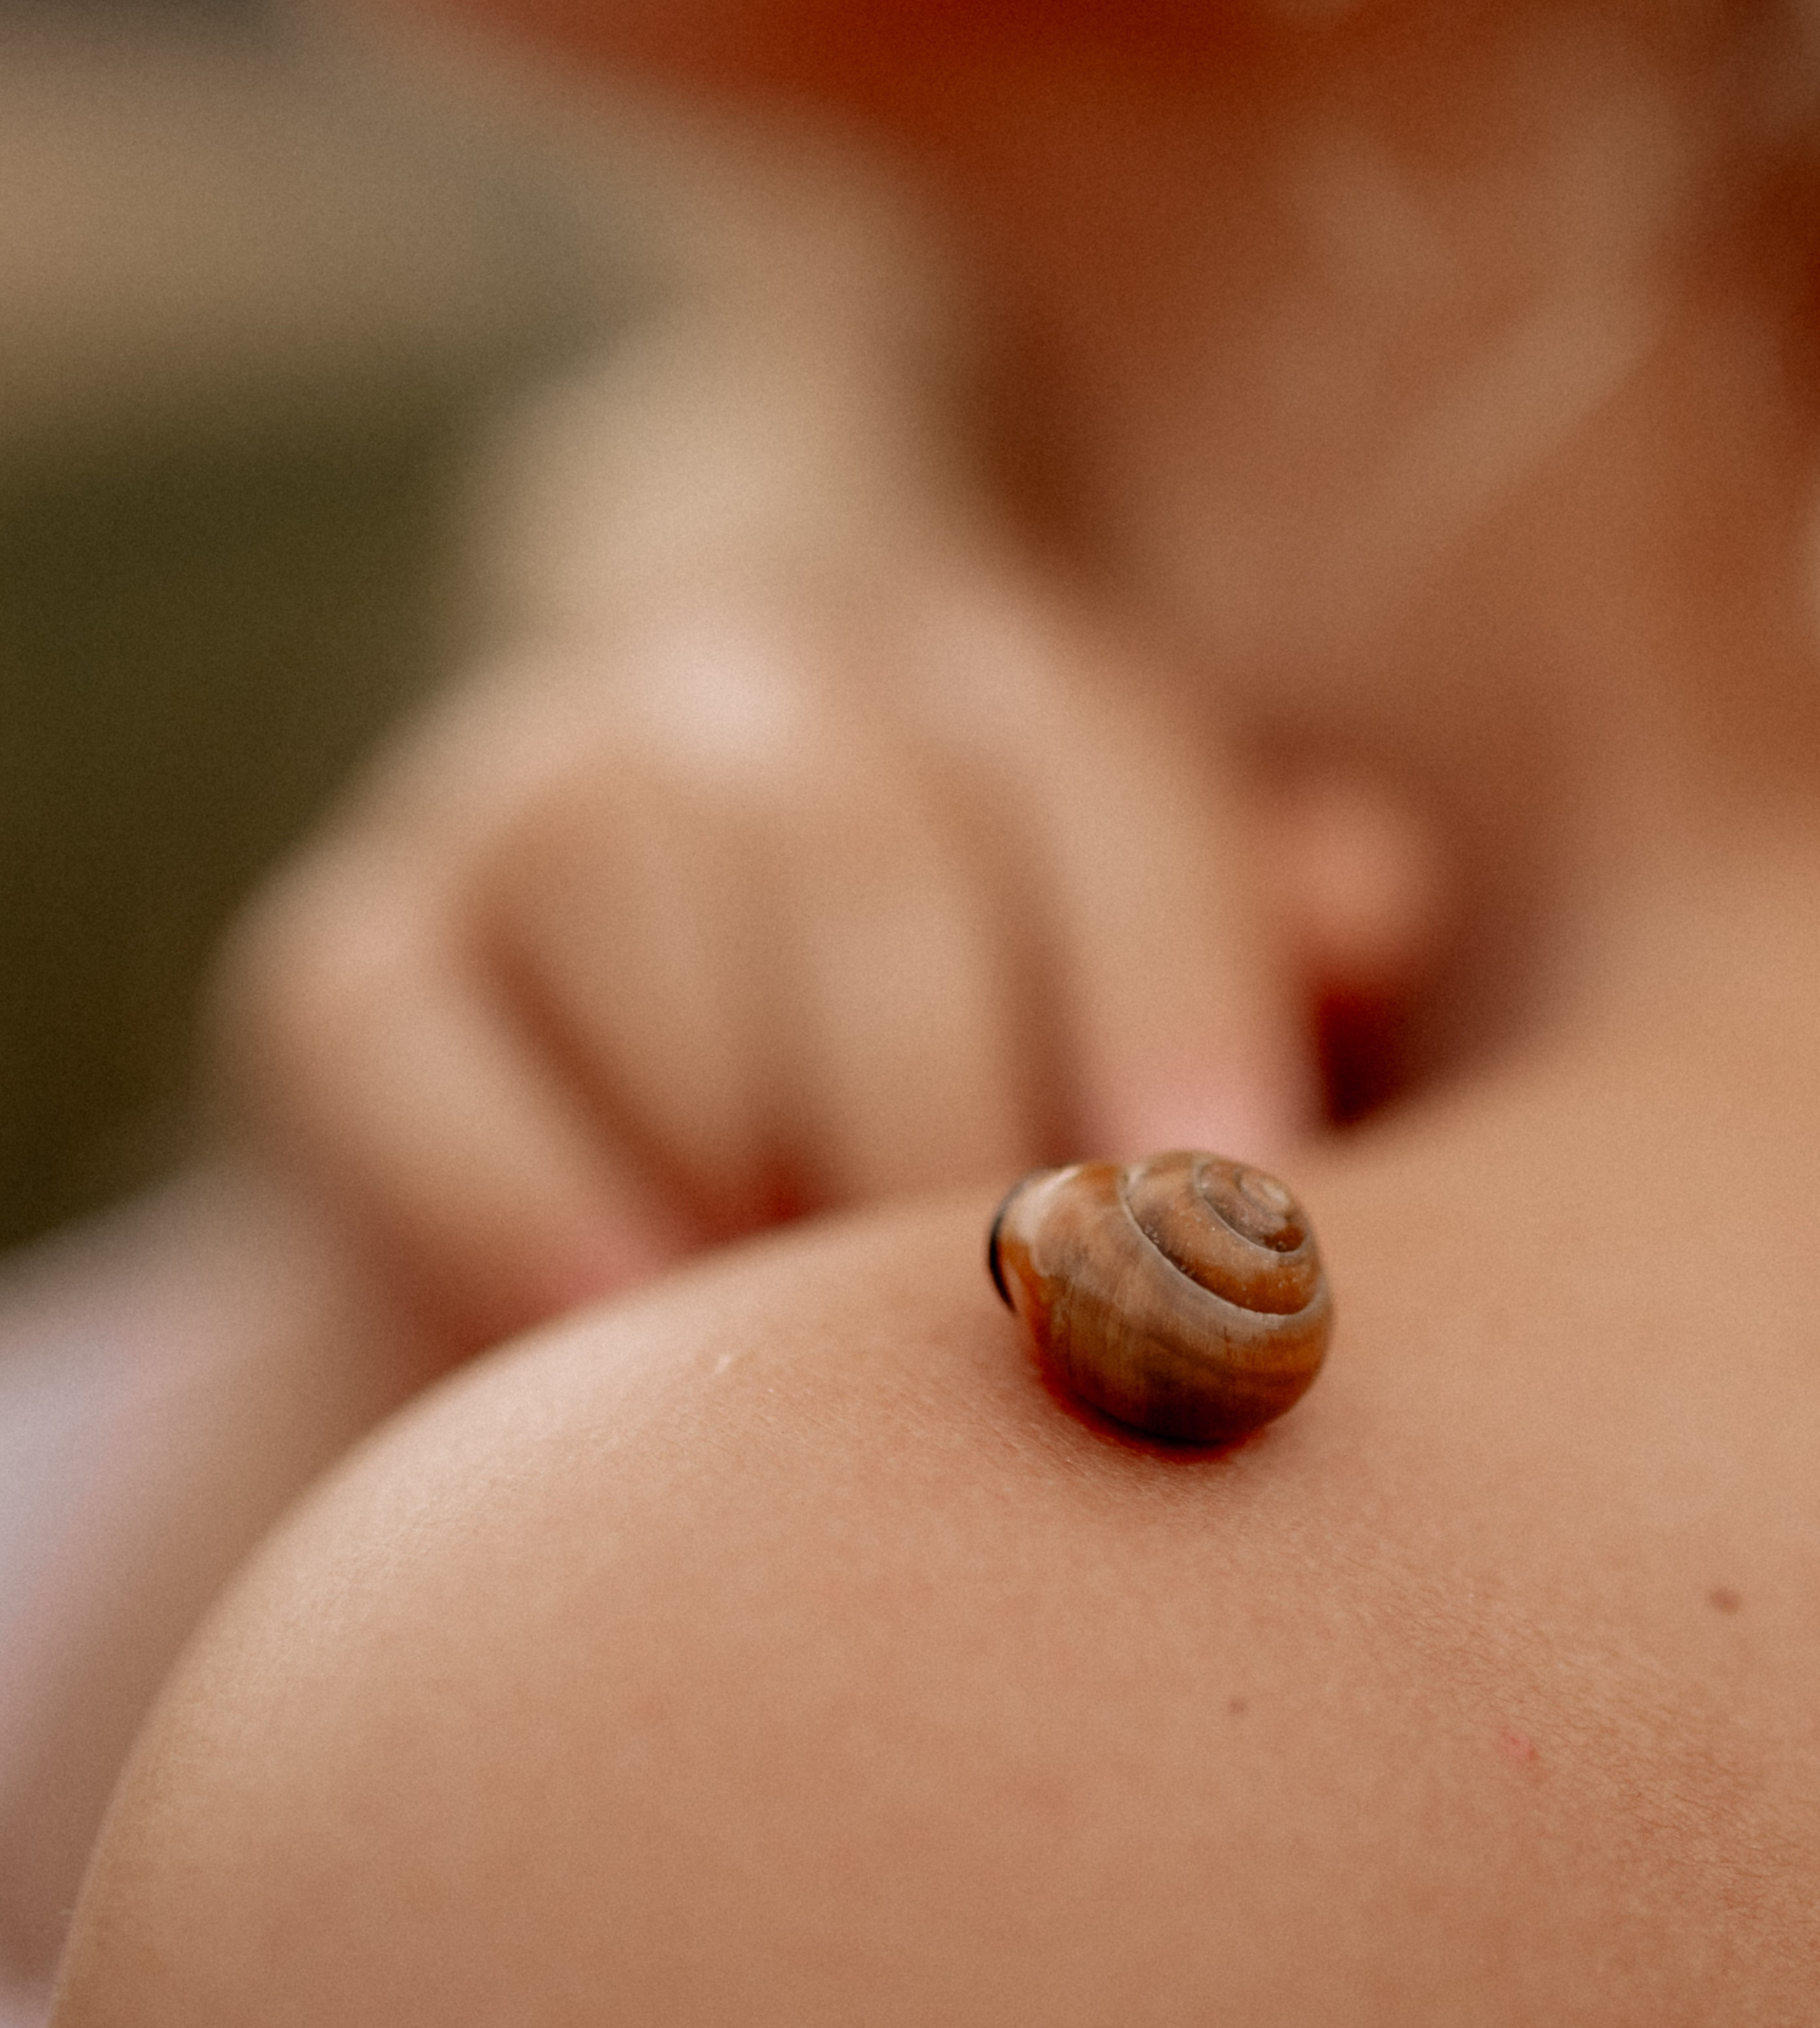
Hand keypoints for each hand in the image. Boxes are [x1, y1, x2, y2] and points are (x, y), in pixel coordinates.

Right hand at [212, 554, 1443, 1354]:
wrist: (663, 1187)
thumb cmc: (984, 1117)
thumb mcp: (1140, 1043)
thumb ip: (1261, 964)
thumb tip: (1375, 890)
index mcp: (980, 692)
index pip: (1095, 771)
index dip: (1173, 974)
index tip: (1240, 1197)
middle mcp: (749, 690)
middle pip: (858, 839)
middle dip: (947, 1104)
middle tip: (1025, 1333)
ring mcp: (521, 795)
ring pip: (618, 880)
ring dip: (735, 1123)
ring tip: (817, 1337)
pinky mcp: (341, 950)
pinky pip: (390, 1028)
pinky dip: (500, 1176)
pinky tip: (615, 1328)